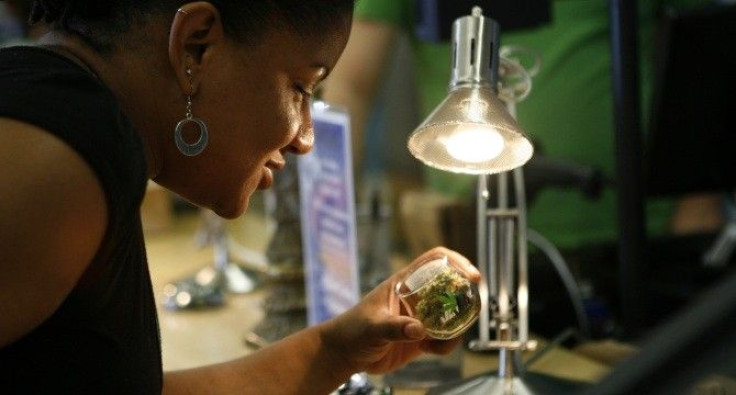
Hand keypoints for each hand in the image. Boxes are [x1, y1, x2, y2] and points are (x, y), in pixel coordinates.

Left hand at [319, 247, 479, 374]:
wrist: (345, 354)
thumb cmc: (352, 331)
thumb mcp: (372, 327)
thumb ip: (394, 328)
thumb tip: (418, 329)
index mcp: (404, 282)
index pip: (435, 260)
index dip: (456, 262)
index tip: (472, 276)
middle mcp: (416, 296)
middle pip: (450, 285)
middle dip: (464, 296)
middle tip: (471, 309)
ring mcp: (420, 316)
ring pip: (451, 314)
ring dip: (458, 324)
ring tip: (448, 336)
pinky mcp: (421, 337)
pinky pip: (444, 338)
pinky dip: (447, 344)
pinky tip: (434, 349)